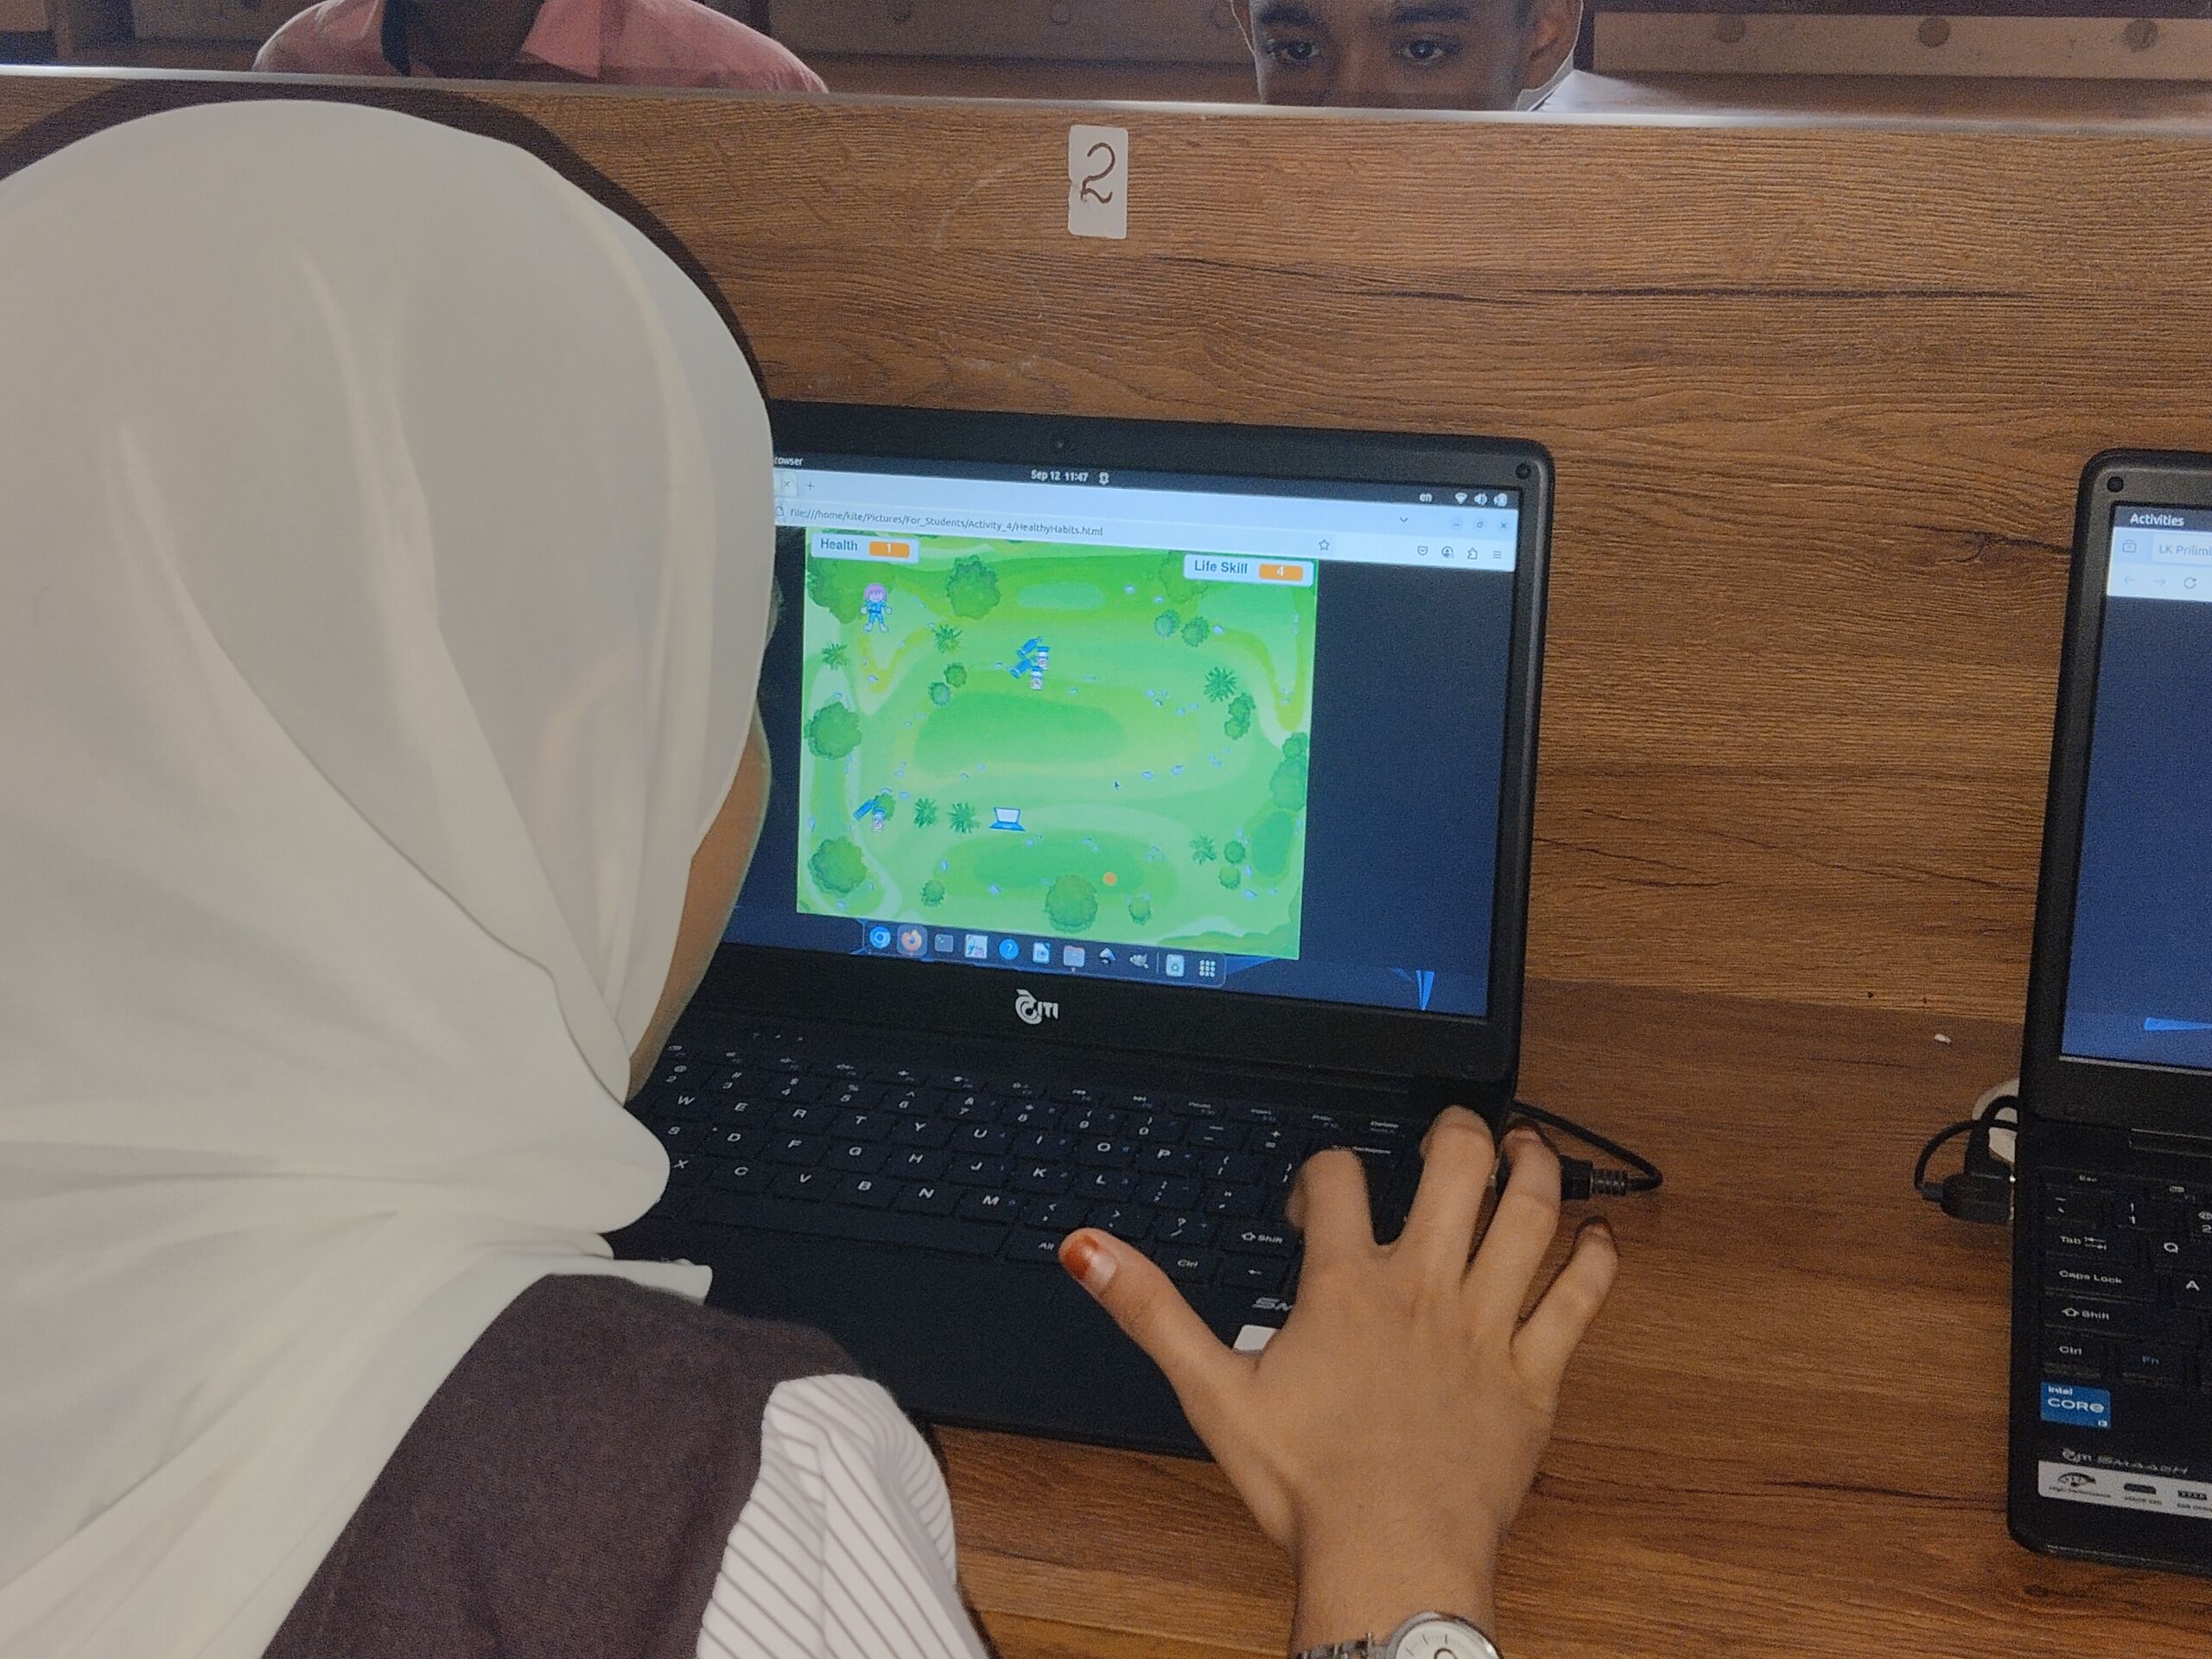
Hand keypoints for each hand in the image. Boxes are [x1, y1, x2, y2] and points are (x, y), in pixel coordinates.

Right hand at [1059, 1111, 1617, 1649]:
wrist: (1390, 1555)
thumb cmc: (1307, 1483)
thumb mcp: (1211, 1391)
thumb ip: (1150, 1309)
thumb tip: (1088, 1248)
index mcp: (1345, 1286)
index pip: (1335, 1181)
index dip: (1320, 1171)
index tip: (1314, 1194)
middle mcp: (1422, 1287)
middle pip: (1455, 1168)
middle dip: (1457, 1130)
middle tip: (1454, 1124)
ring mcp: (1484, 1326)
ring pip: (1527, 1217)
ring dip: (1534, 1168)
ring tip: (1529, 1147)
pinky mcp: (1534, 1375)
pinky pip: (1576, 1301)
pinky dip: (1593, 1261)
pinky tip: (1598, 1236)